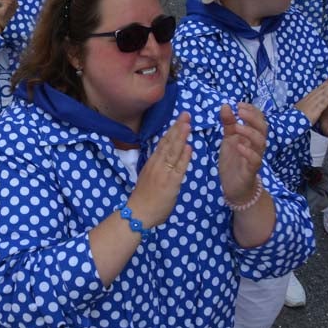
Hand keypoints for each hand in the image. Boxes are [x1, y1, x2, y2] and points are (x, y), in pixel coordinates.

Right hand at [126, 112, 192, 228]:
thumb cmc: (144, 199)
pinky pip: (178, 168)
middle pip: (168, 143)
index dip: (172, 130)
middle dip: (178, 128)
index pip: (163, 143)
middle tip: (186, 114)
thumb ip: (158, 168)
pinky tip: (188, 147)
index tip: (180, 119)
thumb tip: (166, 158)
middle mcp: (157, 165)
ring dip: (181, 137)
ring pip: (173, 152)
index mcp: (152, 163)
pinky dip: (184, 157)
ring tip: (188, 124)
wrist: (138, 214)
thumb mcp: (149, 177)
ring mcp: (163, 173)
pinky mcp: (170, 183)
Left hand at [219, 103, 267, 203]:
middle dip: (253, 118)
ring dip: (249, 132)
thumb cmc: (233, 161)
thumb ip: (228, 123)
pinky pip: (255, 160)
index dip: (251, 110)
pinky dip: (248, 152)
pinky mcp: (251, 171)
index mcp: (250, 137)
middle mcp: (255, 146)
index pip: (258, 119)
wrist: (234, 187)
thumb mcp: (228, 139)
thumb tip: (226, 105)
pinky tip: (239, 146)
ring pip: (261, 143)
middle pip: (263, 128)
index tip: (239, 104)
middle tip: (240, 110)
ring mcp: (255, 158)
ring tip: (237, 126)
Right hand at [295, 73, 327, 124]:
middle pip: (323, 87)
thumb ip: (306, 104)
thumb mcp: (301, 108)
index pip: (320, 88)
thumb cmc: (295, 116)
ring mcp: (314, 102)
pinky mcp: (316, 108)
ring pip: (325, 91)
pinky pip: (324, 100)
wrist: (291, 121)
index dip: (327, 82)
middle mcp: (312, 97)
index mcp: (309, 97)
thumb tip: (308, 102)